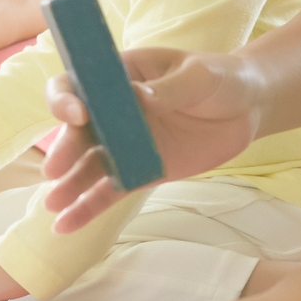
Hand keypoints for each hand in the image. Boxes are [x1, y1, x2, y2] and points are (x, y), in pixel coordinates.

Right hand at [40, 49, 256, 233]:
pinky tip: (66, 225)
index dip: (68, 98)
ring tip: (52, 203)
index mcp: (120, 76)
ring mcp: (126, 144)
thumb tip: (140, 97)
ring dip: (69, 184)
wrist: (248, 109)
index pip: (80, 84)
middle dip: (65, 149)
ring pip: (89, 165)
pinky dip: (87, 208)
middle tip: (55, 170)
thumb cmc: (221, 78)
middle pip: (79, 130)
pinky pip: (109, 191)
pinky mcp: (142, 172)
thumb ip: (170, 88)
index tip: (77, 115)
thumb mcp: (200, 75)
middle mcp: (114, 111)